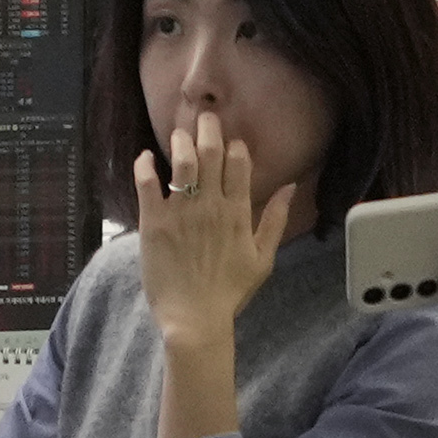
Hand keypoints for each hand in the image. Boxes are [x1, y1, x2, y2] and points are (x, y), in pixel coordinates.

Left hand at [133, 112, 301, 351]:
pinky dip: (145, 165)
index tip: (230, 140)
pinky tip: (146, 156)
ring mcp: (181, 214)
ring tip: (179, 133)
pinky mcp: (153, 223)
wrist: (194, 319)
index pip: (239, 164)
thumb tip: (292, 187)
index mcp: (238, 213)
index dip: (235, 145)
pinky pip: (146, 184)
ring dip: (180, 141)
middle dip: (208, 129)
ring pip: (181, 162)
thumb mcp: (263, 258)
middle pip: (210, 154)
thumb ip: (276, 220)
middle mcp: (211, 207)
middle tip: (204, 118)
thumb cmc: (229, 291)